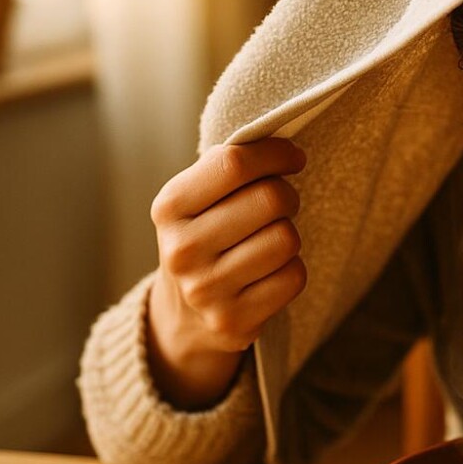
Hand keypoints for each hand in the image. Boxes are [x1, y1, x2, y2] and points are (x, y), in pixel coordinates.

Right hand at [145, 138, 307, 406]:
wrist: (182, 317)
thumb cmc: (204, 238)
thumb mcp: (196, 201)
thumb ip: (228, 170)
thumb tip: (284, 142)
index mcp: (169, 207)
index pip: (234, 163)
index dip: (276, 153)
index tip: (294, 157)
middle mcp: (181, 249)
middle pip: (270, 199)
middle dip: (287, 195)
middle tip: (281, 204)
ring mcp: (206, 290)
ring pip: (286, 239)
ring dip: (289, 235)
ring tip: (271, 239)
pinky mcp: (234, 322)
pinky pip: (293, 277)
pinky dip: (292, 269)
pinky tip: (271, 272)